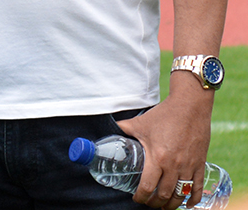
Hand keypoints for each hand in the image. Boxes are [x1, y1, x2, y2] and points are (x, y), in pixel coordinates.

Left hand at [117, 82, 213, 208]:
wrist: (190, 107)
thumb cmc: (163, 115)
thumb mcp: (139, 123)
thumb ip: (123, 129)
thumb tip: (106, 131)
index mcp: (157, 157)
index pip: (147, 185)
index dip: (141, 196)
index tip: (136, 198)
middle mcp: (174, 165)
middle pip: (164, 194)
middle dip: (154, 202)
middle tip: (148, 202)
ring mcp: (189, 166)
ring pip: (181, 194)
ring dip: (171, 204)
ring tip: (164, 205)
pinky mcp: (200, 164)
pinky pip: (197, 187)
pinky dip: (192, 199)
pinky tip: (187, 204)